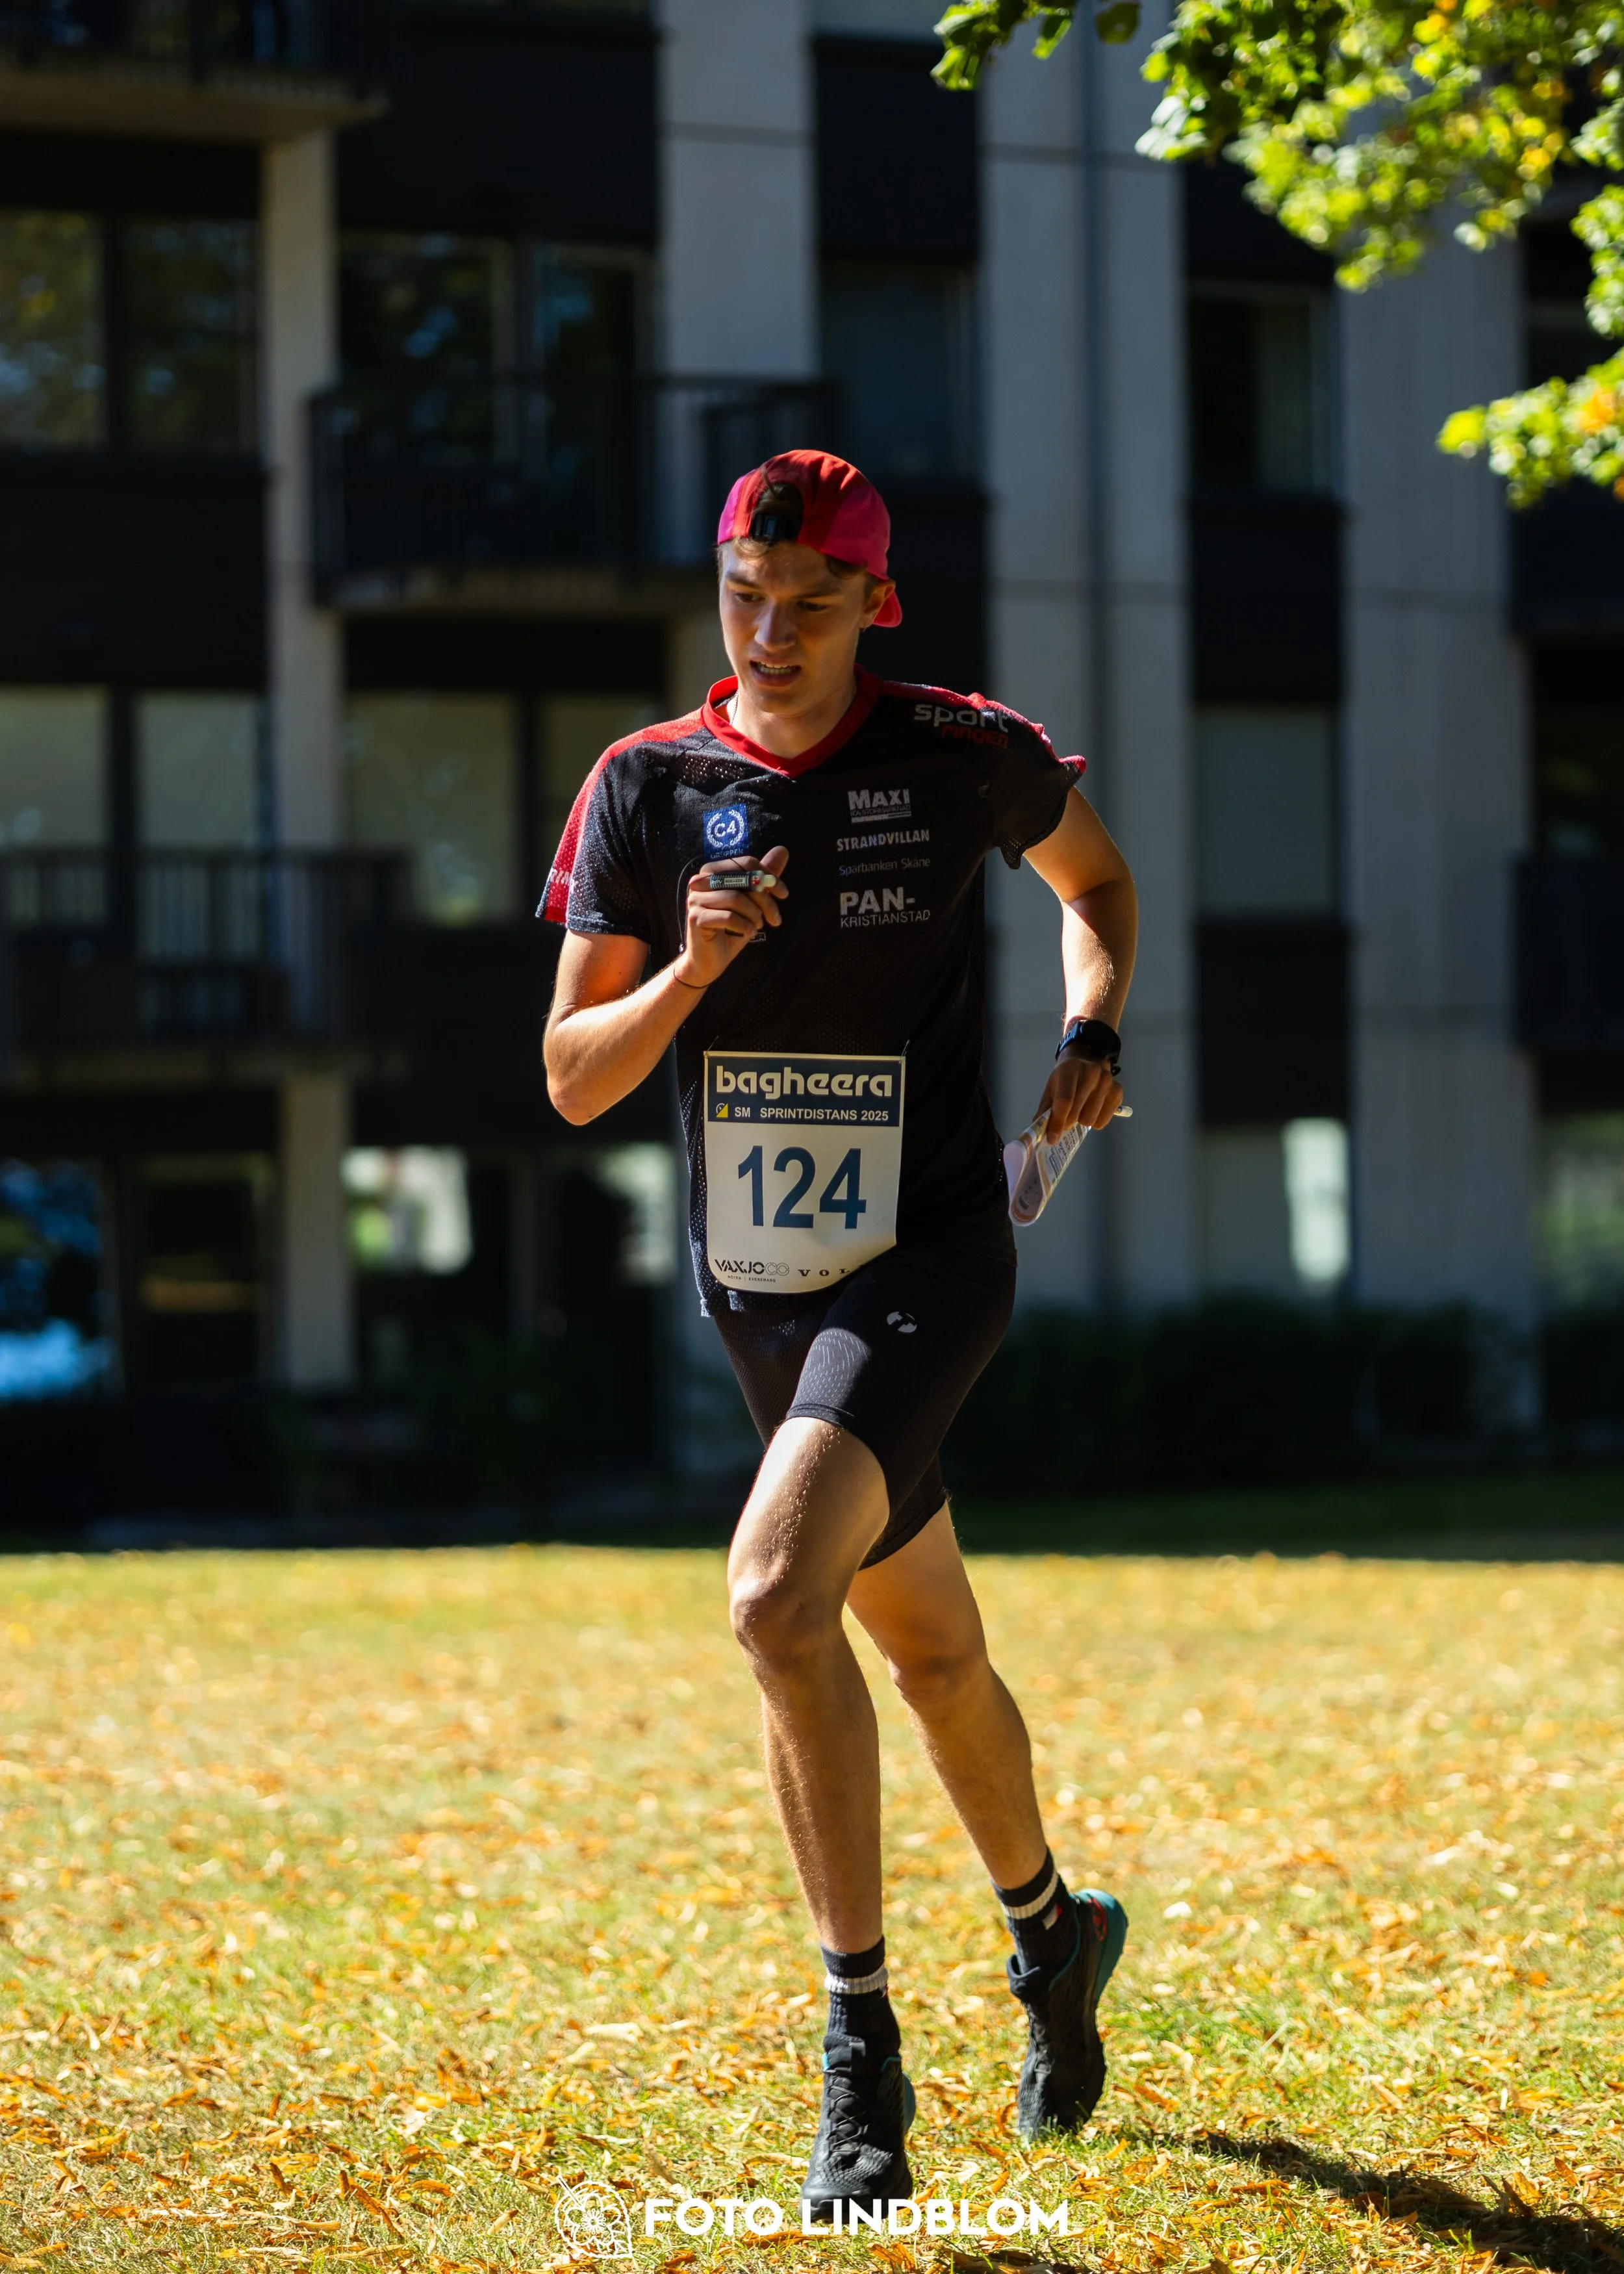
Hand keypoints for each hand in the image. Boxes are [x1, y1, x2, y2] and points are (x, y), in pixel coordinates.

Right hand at [673, 845, 789, 989]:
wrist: (708, 961)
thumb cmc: (730, 929)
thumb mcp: (751, 902)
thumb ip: (763, 877)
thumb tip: (783, 850)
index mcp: (712, 871)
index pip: (746, 863)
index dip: (769, 877)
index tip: (784, 894)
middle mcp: (700, 881)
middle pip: (742, 879)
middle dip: (765, 899)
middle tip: (775, 918)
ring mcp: (695, 899)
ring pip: (736, 898)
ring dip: (755, 916)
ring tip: (757, 926)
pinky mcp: (696, 918)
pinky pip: (729, 917)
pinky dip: (745, 926)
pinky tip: (747, 933)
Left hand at [1034, 1045, 1122, 1138]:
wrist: (1087, 1059)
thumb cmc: (1065, 1078)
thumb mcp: (1051, 1088)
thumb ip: (1045, 1110)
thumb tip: (1039, 1133)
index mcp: (1070, 1069)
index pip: (1064, 1101)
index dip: (1057, 1122)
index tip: (1052, 1138)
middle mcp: (1092, 1072)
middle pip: (1076, 1113)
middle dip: (1067, 1122)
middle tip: (1064, 1119)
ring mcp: (1107, 1081)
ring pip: (1090, 1120)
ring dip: (1081, 1120)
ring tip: (1080, 1109)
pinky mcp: (1118, 1091)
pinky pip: (1103, 1121)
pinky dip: (1095, 1121)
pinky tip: (1092, 1109)